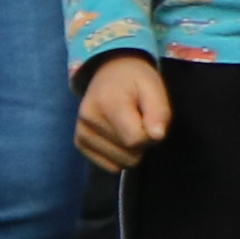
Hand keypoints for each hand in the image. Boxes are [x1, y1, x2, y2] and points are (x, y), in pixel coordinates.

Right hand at [74, 54, 169, 172]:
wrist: (108, 72)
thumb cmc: (135, 80)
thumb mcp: (154, 87)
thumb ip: (159, 112)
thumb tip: (157, 136)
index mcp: (107, 104)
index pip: (135, 140)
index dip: (150, 135)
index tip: (150, 120)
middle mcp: (88, 121)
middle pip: (128, 155)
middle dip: (141, 144)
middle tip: (139, 122)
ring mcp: (81, 133)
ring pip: (119, 164)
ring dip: (130, 151)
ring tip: (127, 127)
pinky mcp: (79, 143)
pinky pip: (108, 166)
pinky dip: (118, 156)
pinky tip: (117, 136)